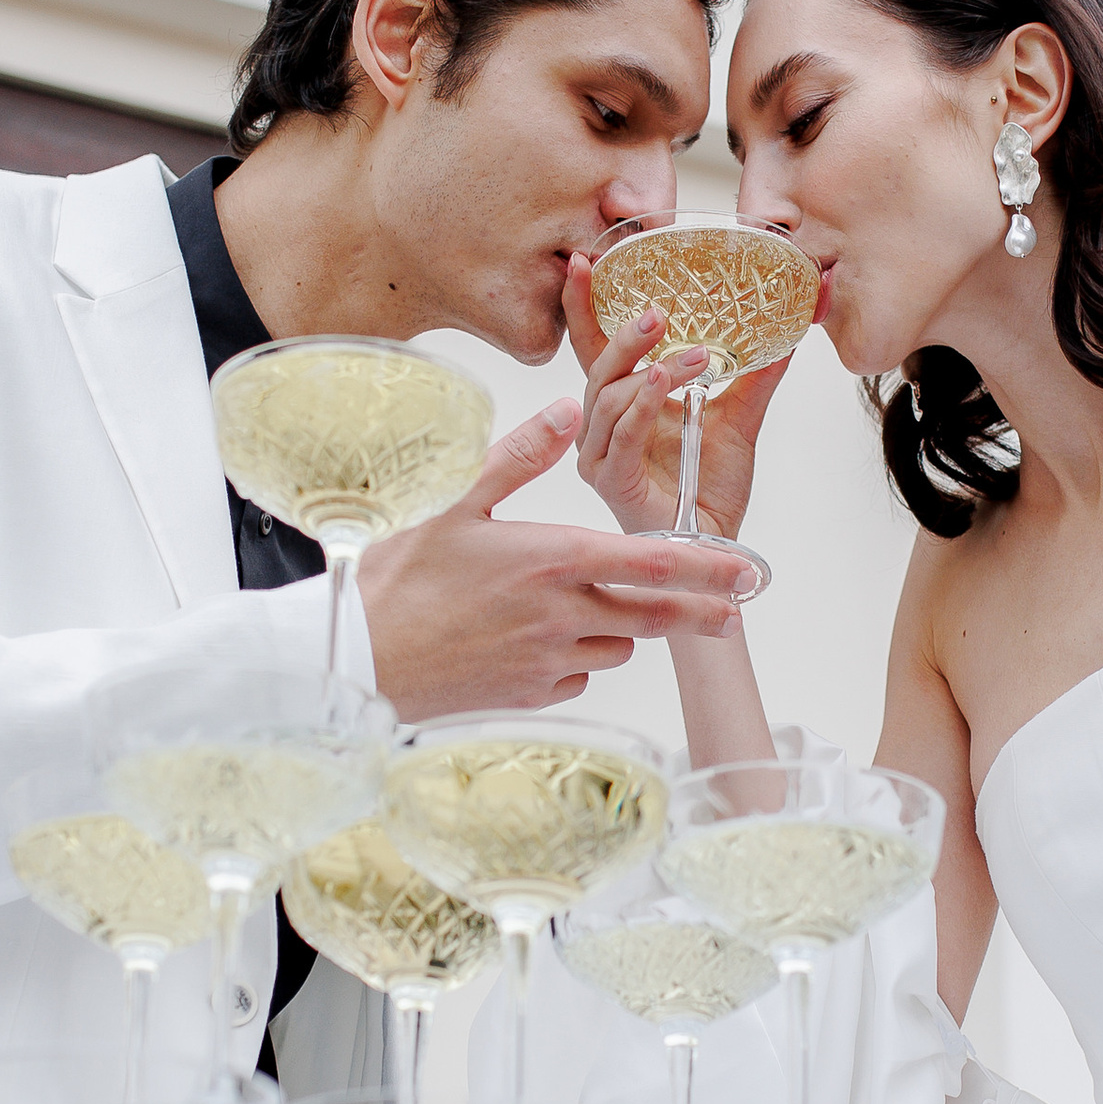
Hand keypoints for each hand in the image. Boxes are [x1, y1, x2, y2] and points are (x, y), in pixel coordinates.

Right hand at [356, 400, 754, 714]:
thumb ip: (520, 456)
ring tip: (597, 608)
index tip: (744, 570)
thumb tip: (569, 410)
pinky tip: (546, 641)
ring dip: (621, 628)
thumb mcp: (454, 500)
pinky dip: (577, 658)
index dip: (706, 567)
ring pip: (616, 646)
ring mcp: (548, 660)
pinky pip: (578, 674)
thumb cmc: (399, 576)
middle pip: (652, 616)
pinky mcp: (530, 693)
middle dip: (699, 611)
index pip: (650, 563)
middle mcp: (561, 614)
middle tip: (734, 610)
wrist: (358, 657)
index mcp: (552, 559)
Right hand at [566, 256, 790, 544]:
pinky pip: (617, 436)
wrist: (718, 548)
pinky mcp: (609, 482)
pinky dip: (641, 406)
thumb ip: (756, 375)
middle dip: (624, 333)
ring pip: (609, 397)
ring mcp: (599, 456)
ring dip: (652, 369)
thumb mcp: (738, 419)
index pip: (596, 346)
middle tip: (658, 309)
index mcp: (624, 405)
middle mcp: (602, 427)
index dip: (585, 306)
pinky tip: (664, 383)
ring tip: (697, 356)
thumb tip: (790, 329)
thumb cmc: (713, 488)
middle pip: (598, 366)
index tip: (587, 263)